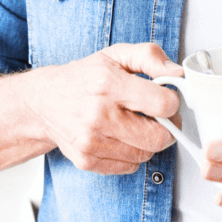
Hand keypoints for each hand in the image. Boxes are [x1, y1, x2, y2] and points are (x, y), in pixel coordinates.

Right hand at [28, 42, 182, 174]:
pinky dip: (131, 154)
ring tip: (134, 124)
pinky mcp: (87, 160)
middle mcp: (98, 115)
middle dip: (166, 127)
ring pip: (146, 154)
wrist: (44, 101)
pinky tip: (119, 137)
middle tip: (156, 116)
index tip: (165, 98)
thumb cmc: (83, 78)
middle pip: (159, 137)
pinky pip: (129, 166)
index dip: (172, 101)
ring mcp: (91, 141)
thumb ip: (149, 56)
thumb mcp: (115, 55)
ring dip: (147, 141)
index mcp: (107, 83)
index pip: (162, 104)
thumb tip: (177, 73)